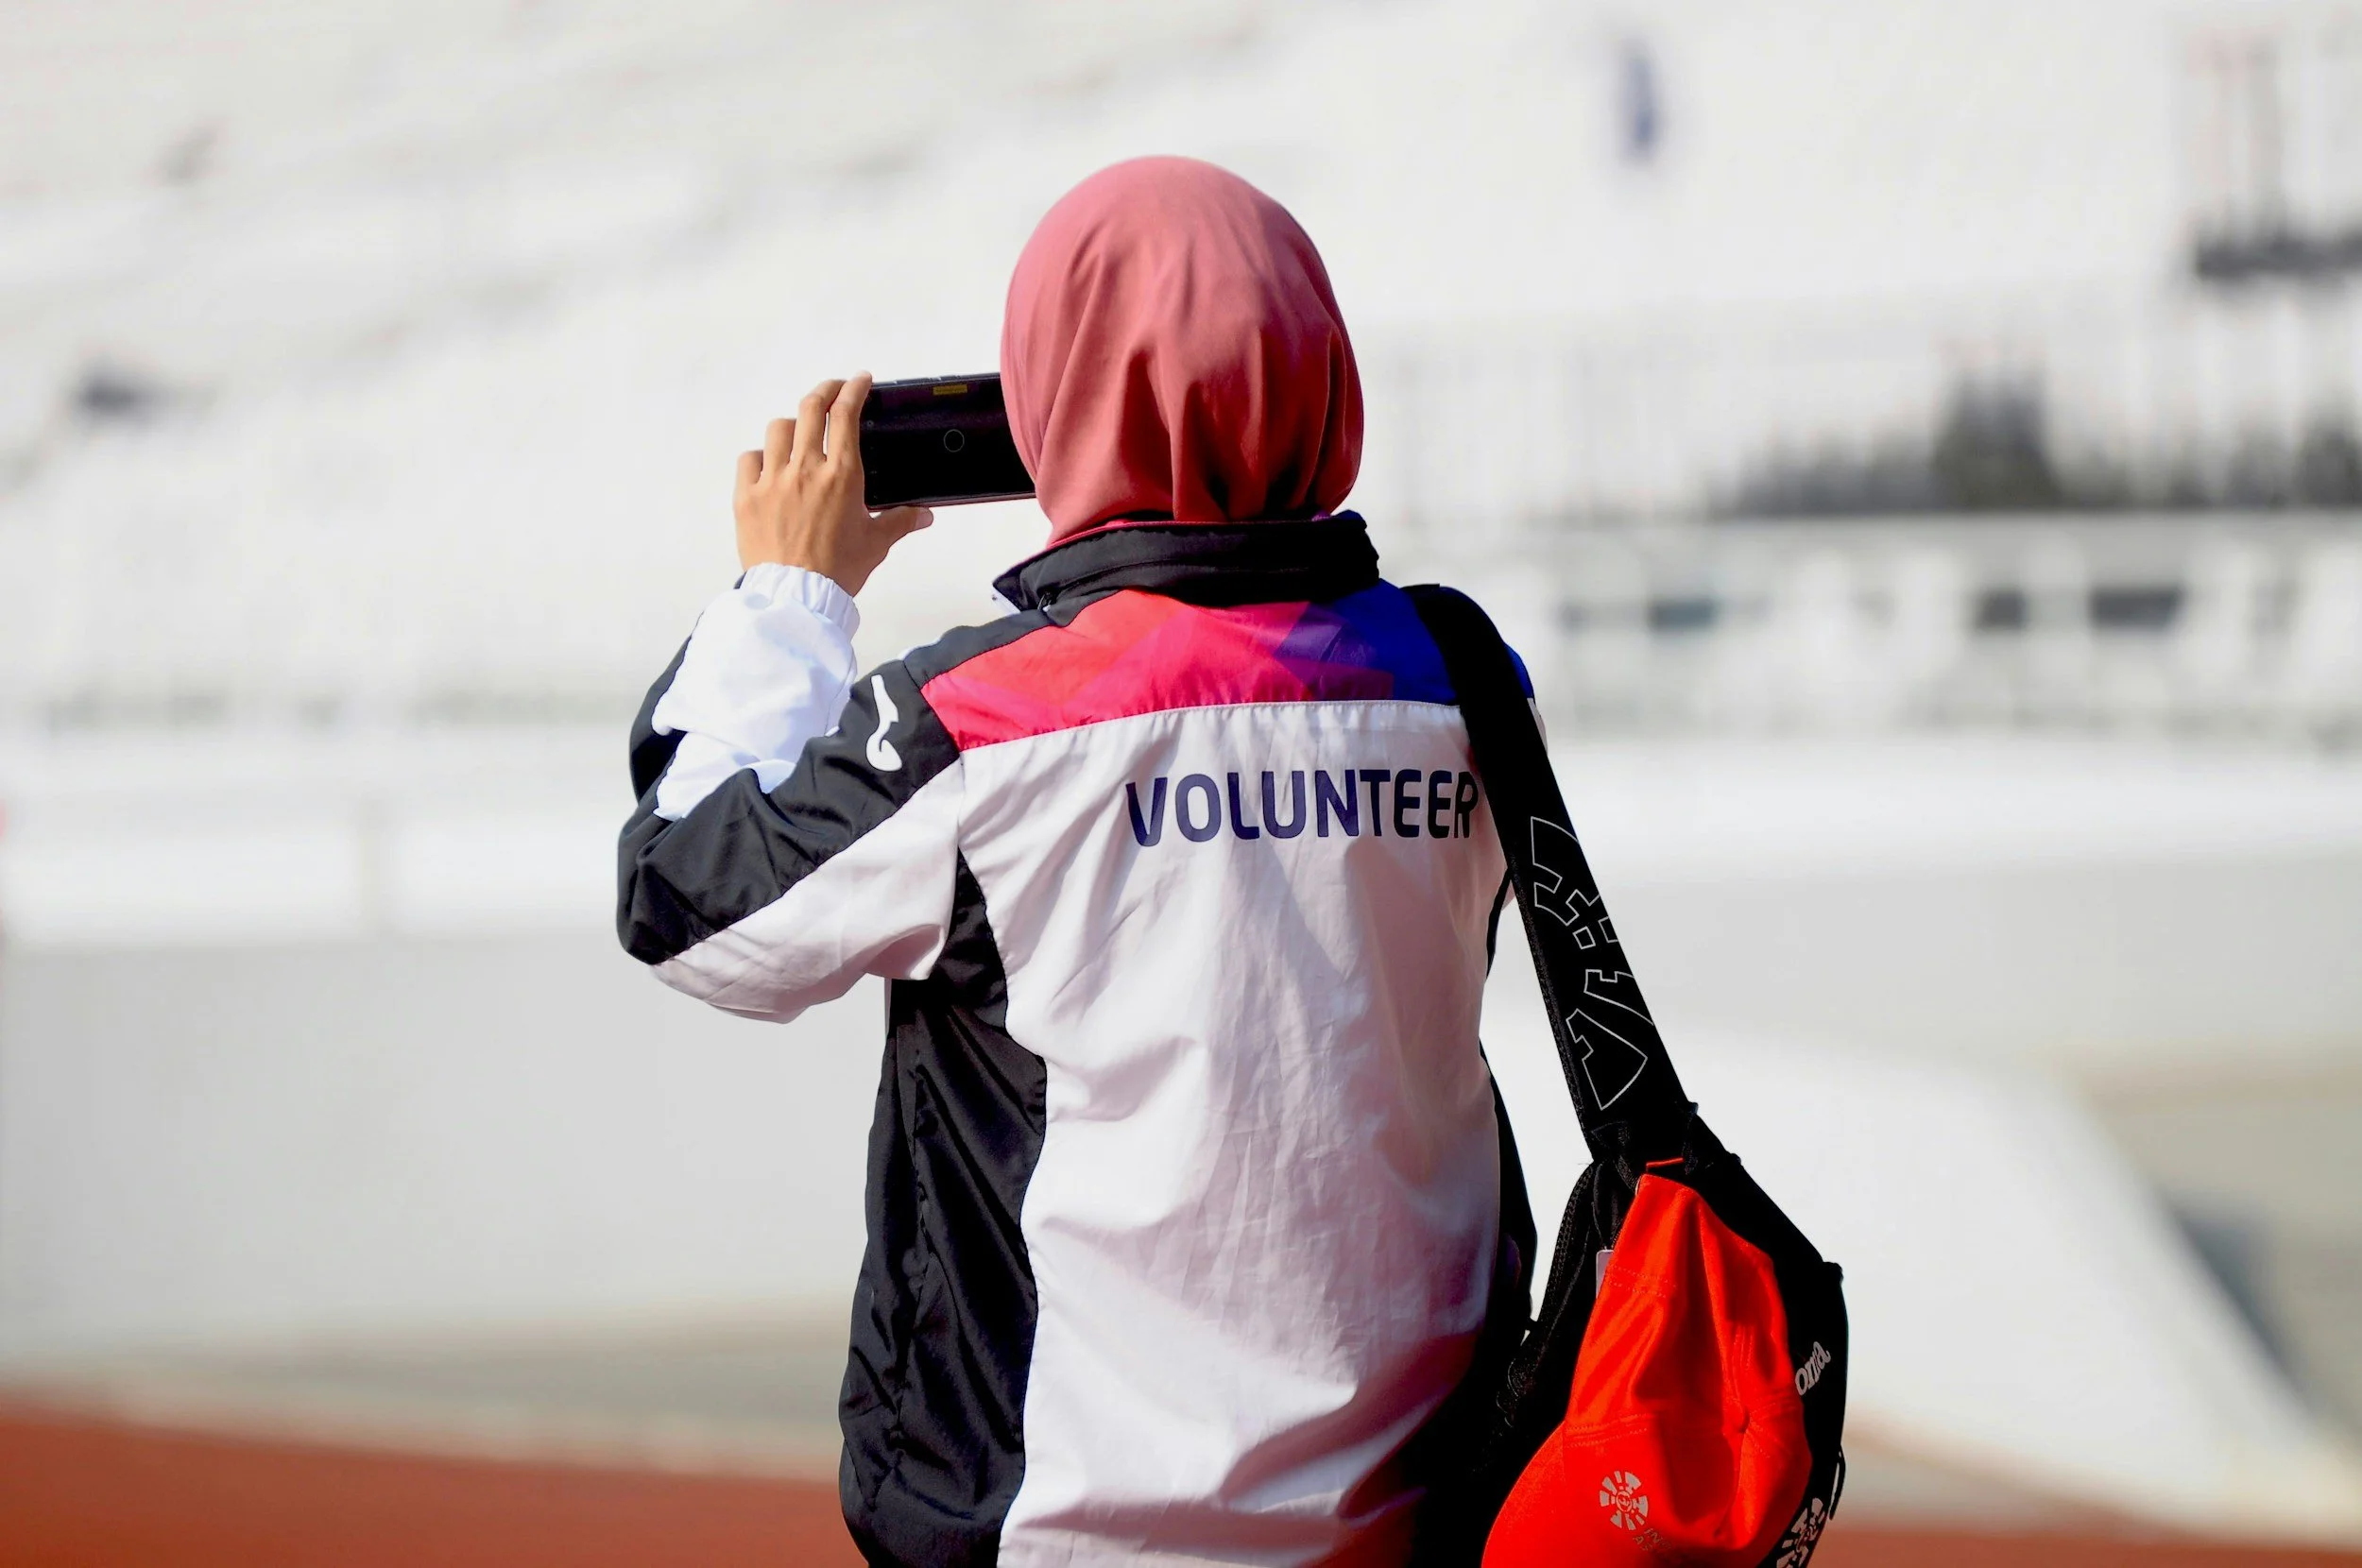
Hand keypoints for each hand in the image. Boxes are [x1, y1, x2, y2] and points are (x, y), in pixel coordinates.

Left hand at [735, 373, 932, 593]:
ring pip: (777, 429)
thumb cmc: (839, 570)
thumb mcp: (875, 544)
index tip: (859, 381)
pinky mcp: (747, 497)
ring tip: (799, 436)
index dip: (853, 389)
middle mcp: (805, 469)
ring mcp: (772, 480)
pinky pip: (749, 459)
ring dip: (791, 425)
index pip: (845, 415)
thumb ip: (900, 521)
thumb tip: (924, 515)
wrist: (797, 597)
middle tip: (832, 392)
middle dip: (824, 392)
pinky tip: (770, 468)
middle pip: (809, 408)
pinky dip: (760, 457)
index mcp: (842, 476)